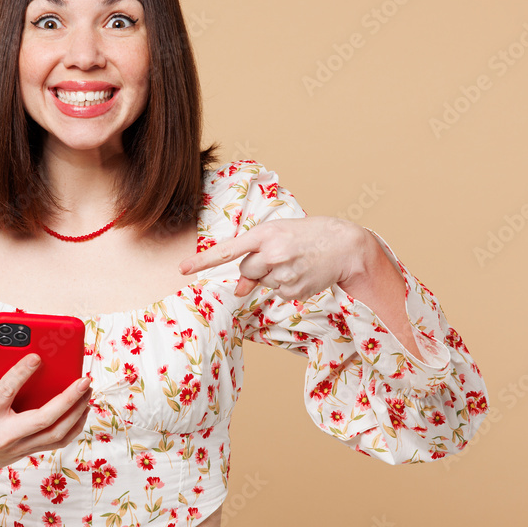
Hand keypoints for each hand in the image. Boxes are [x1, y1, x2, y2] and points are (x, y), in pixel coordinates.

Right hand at [0, 352, 91, 477]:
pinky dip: (75, 426)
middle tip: (84, 380)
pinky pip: (58, 442)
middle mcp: (6, 435)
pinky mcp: (29, 452)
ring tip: (87, 391)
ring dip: (77, 412)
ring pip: (56, 433)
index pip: (6, 392)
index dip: (21, 373)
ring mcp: (20, 447)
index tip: (37, 357)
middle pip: (43, 419)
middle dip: (68, 399)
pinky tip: (82, 409)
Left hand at [179, 216, 365, 300]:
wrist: (345, 245)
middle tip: (281, 255)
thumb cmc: (306, 236)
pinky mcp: (294, 290)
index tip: (182, 269)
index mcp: (264, 234)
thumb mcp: (278, 236)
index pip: (227, 250)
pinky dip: (286, 285)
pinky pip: (277, 292)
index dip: (203, 261)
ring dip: (272, 275)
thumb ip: (253, 257)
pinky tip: (302, 272)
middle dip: (257, 266)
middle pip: (245, 270)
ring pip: (261, 282)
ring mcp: (283, 274)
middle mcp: (272, 254)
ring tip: (295, 262)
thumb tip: (239, 290)